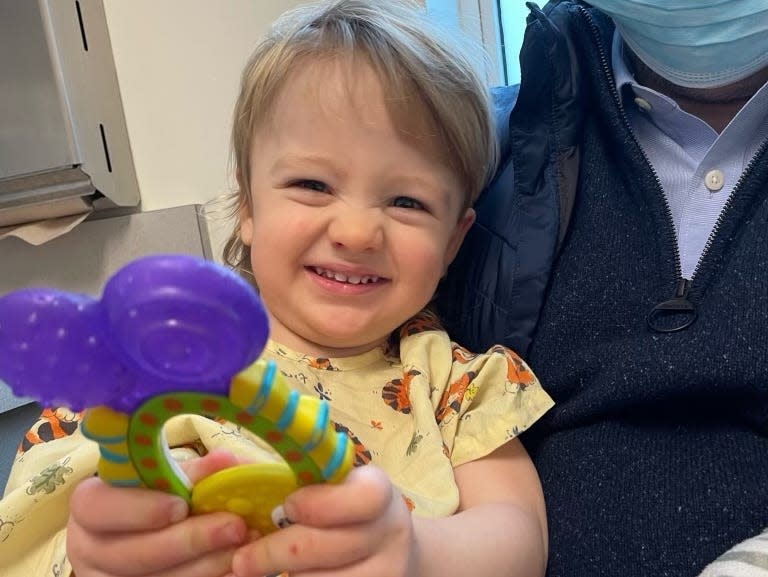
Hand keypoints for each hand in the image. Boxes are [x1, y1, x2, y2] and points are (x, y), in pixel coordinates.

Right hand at [67, 449, 251, 576]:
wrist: (137, 531)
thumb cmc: (151, 495)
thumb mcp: (164, 478)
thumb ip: (192, 471)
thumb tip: (226, 462)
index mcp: (90, 508)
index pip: (98, 507)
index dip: (140, 509)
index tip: (182, 506)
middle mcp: (90, 550)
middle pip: (132, 554)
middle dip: (189, 541)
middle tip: (234, 527)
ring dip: (205, 566)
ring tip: (243, 547)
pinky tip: (236, 569)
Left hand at [231, 465, 415, 576]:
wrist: (391, 548)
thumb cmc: (344, 507)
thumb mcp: (333, 485)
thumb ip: (292, 476)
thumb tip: (229, 465)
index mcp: (377, 490)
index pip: (360, 497)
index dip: (318, 504)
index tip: (286, 507)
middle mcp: (390, 531)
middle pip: (328, 547)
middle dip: (275, 553)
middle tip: (242, 560)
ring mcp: (387, 570)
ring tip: (265, 569)